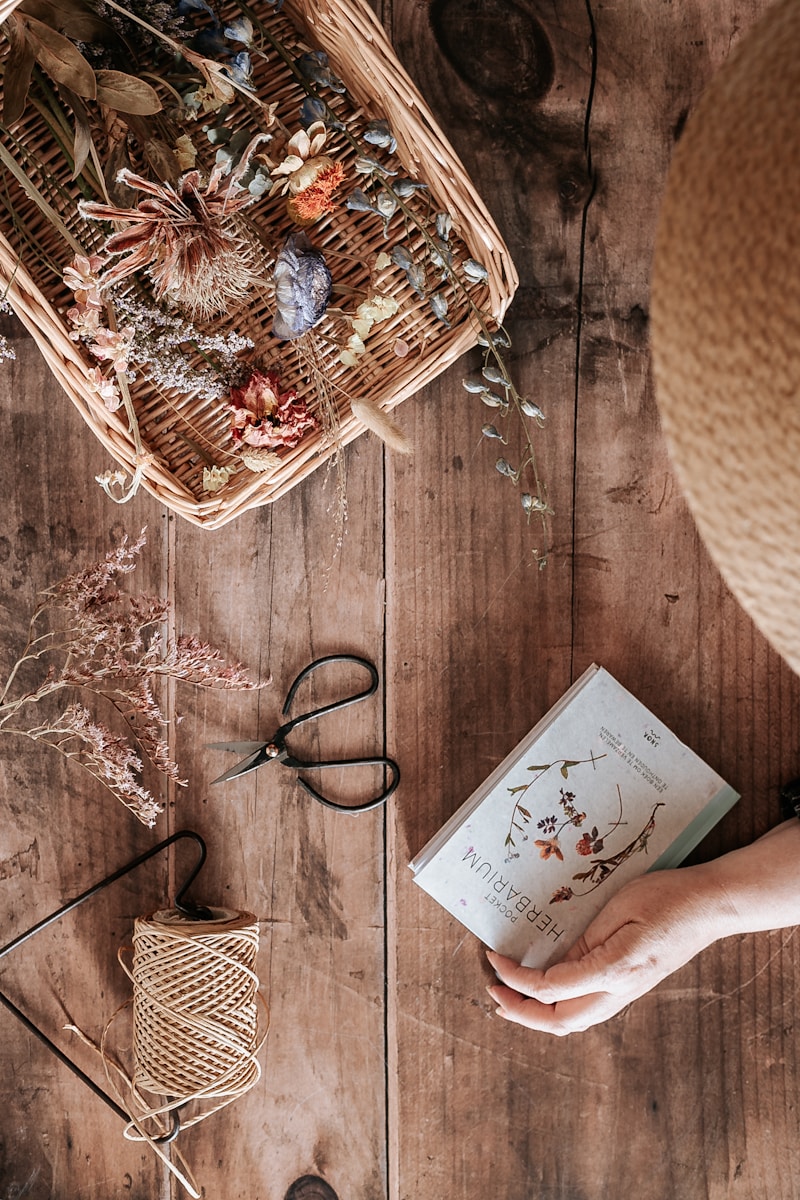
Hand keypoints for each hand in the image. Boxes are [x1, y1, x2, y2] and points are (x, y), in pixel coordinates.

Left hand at [485, 864, 731, 1034]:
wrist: (710, 906)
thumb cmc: (666, 897)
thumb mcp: (617, 908)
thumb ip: (583, 940)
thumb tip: (550, 963)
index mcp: (614, 969)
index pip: (550, 988)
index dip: (515, 979)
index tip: (493, 959)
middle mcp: (620, 991)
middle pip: (559, 1021)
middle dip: (520, 1012)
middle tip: (493, 992)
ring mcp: (627, 994)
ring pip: (574, 1022)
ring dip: (537, 1015)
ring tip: (511, 998)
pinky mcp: (630, 989)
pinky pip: (587, 1010)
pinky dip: (558, 1008)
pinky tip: (546, 994)